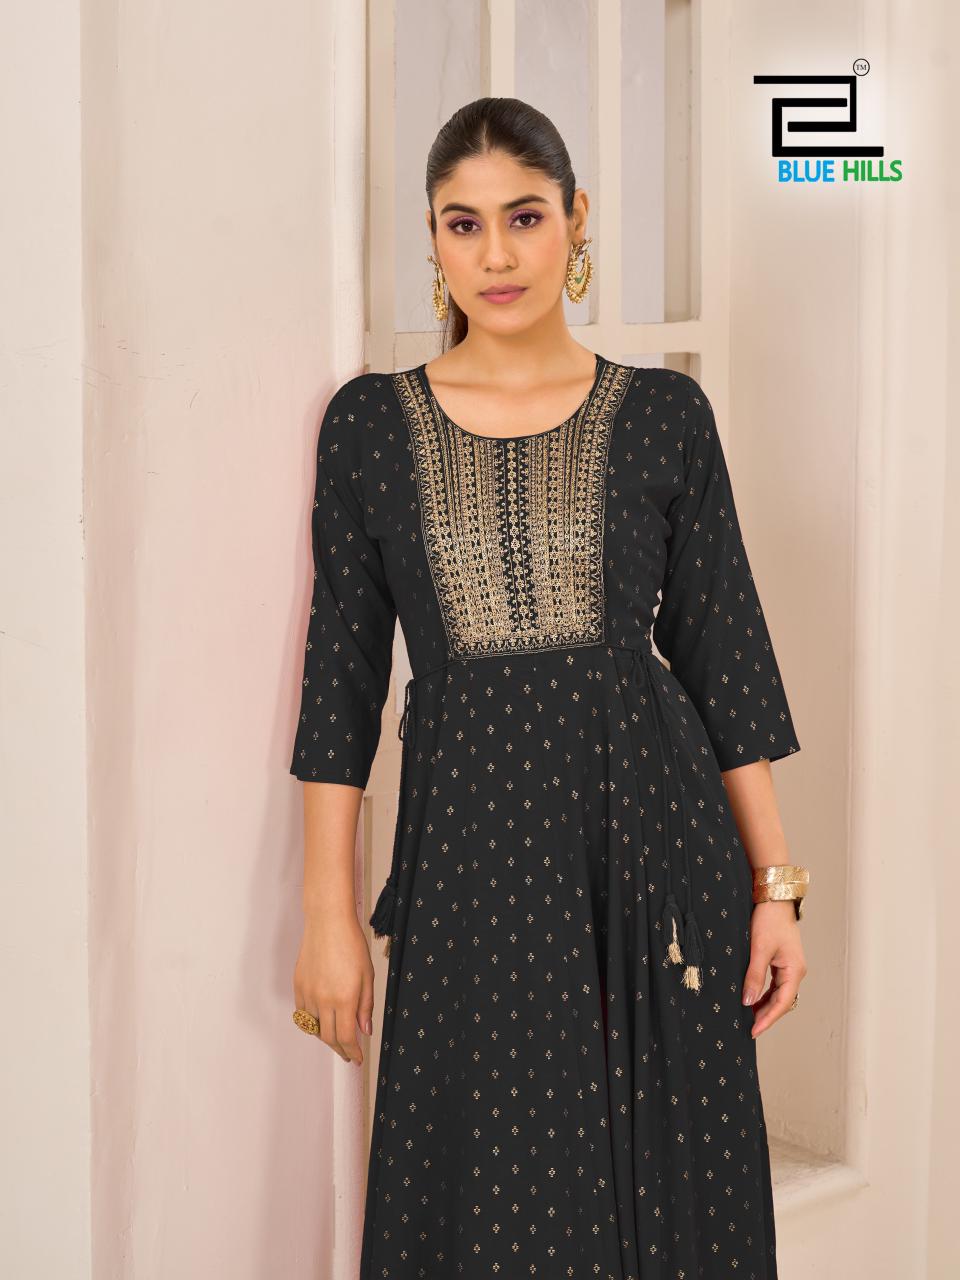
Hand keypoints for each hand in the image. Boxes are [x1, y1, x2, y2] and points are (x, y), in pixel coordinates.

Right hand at [293, 912, 374, 1064]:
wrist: (328, 922)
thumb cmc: (351, 944)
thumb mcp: (368, 975)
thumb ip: (366, 1006)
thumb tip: (365, 1030)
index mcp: (345, 998)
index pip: (346, 1037)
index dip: (353, 1052)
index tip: (358, 1058)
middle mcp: (324, 999)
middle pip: (329, 1037)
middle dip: (340, 1050)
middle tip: (348, 1054)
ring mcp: (308, 993)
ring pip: (314, 1028)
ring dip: (326, 1037)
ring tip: (336, 1038)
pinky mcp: (298, 986)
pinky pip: (302, 1013)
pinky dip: (311, 1022)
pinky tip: (321, 1021)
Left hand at [742, 900, 805, 1037]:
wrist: (774, 899)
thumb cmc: (769, 920)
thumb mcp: (759, 950)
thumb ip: (754, 976)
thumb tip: (748, 1001)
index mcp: (794, 971)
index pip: (782, 1003)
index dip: (768, 1019)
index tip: (754, 1031)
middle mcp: (795, 971)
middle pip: (782, 1001)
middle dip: (766, 1015)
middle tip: (748, 1027)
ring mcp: (790, 966)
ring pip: (779, 994)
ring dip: (765, 1005)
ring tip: (749, 1016)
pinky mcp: (783, 961)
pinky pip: (775, 984)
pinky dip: (765, 993)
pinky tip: (754, 998)